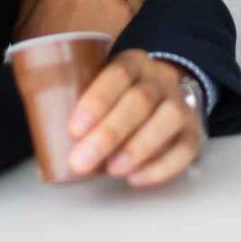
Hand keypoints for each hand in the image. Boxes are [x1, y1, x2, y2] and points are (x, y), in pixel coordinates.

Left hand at [65, 48, 204, 186]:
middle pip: (140, 101)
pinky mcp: (195, 131)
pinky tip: (136, 178)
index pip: (118, 75)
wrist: (166, 93)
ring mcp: (182, 103)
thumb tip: (46, 153)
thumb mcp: (102, 87)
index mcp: (133, 63)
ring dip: (139, 146)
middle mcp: (161, 79)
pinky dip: (162, 166)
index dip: (97, 101)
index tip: (74, 129)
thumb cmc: (121, 98)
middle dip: (110, 133)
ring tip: (113, 170)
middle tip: (82, 161)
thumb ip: (80, 109)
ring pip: (169, 119)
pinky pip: (186, 148)